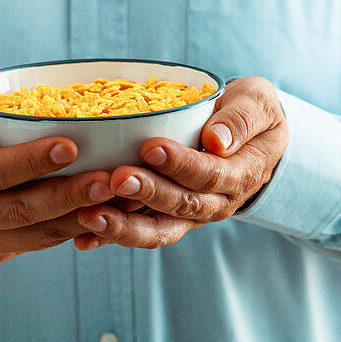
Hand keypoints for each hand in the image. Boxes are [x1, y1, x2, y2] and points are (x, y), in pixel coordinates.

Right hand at [0, 77, 115, 261]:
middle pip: (18, 209)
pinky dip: (73, 229)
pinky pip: (39, 242)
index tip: (69, 146)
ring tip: (113, 196)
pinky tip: (103, 211)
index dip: (30, 162)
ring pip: (34, 234)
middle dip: (66, 195)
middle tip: (106, 179)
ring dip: (76, 218)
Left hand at [74, 76, 287, 250]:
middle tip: (115, 178)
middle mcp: (216, 202)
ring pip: (158, 229)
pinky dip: (112, 238)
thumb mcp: (258, 103)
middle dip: (146, 193)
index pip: (209, 174)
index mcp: (240, 174)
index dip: (180, 164)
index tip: (151, 147)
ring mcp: (191, 215)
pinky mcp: (169, 218)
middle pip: (180, 205)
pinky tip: (82, 239)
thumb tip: (217, 140)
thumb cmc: (252, 113)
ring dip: (123, 227)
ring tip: (89, 217)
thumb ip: (242, 119)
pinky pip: (142, 232)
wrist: (254, 139)